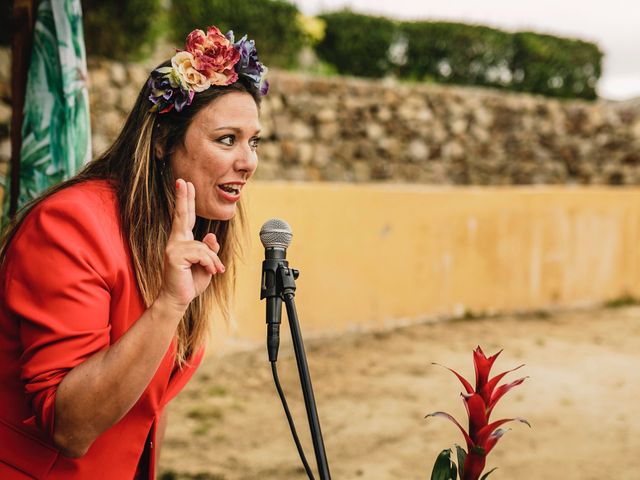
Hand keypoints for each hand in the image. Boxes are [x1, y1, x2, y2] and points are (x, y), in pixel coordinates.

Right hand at [158, 179, 224, 311]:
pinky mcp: (174, 256)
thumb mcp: (206, 264)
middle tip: (184, 181)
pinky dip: (210, 263)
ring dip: (213, 260)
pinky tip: (211, 271)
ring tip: (214, 270)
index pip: (184, 217)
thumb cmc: (191, 282)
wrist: (179, 299)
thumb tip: (210, 235)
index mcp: (182, 241)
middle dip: (184, 198)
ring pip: (204, 246)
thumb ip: (209, 249)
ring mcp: (173, 248)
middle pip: (181, 216)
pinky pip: (202, 253)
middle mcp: (175, 241)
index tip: (185, 183)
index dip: (185, 200)